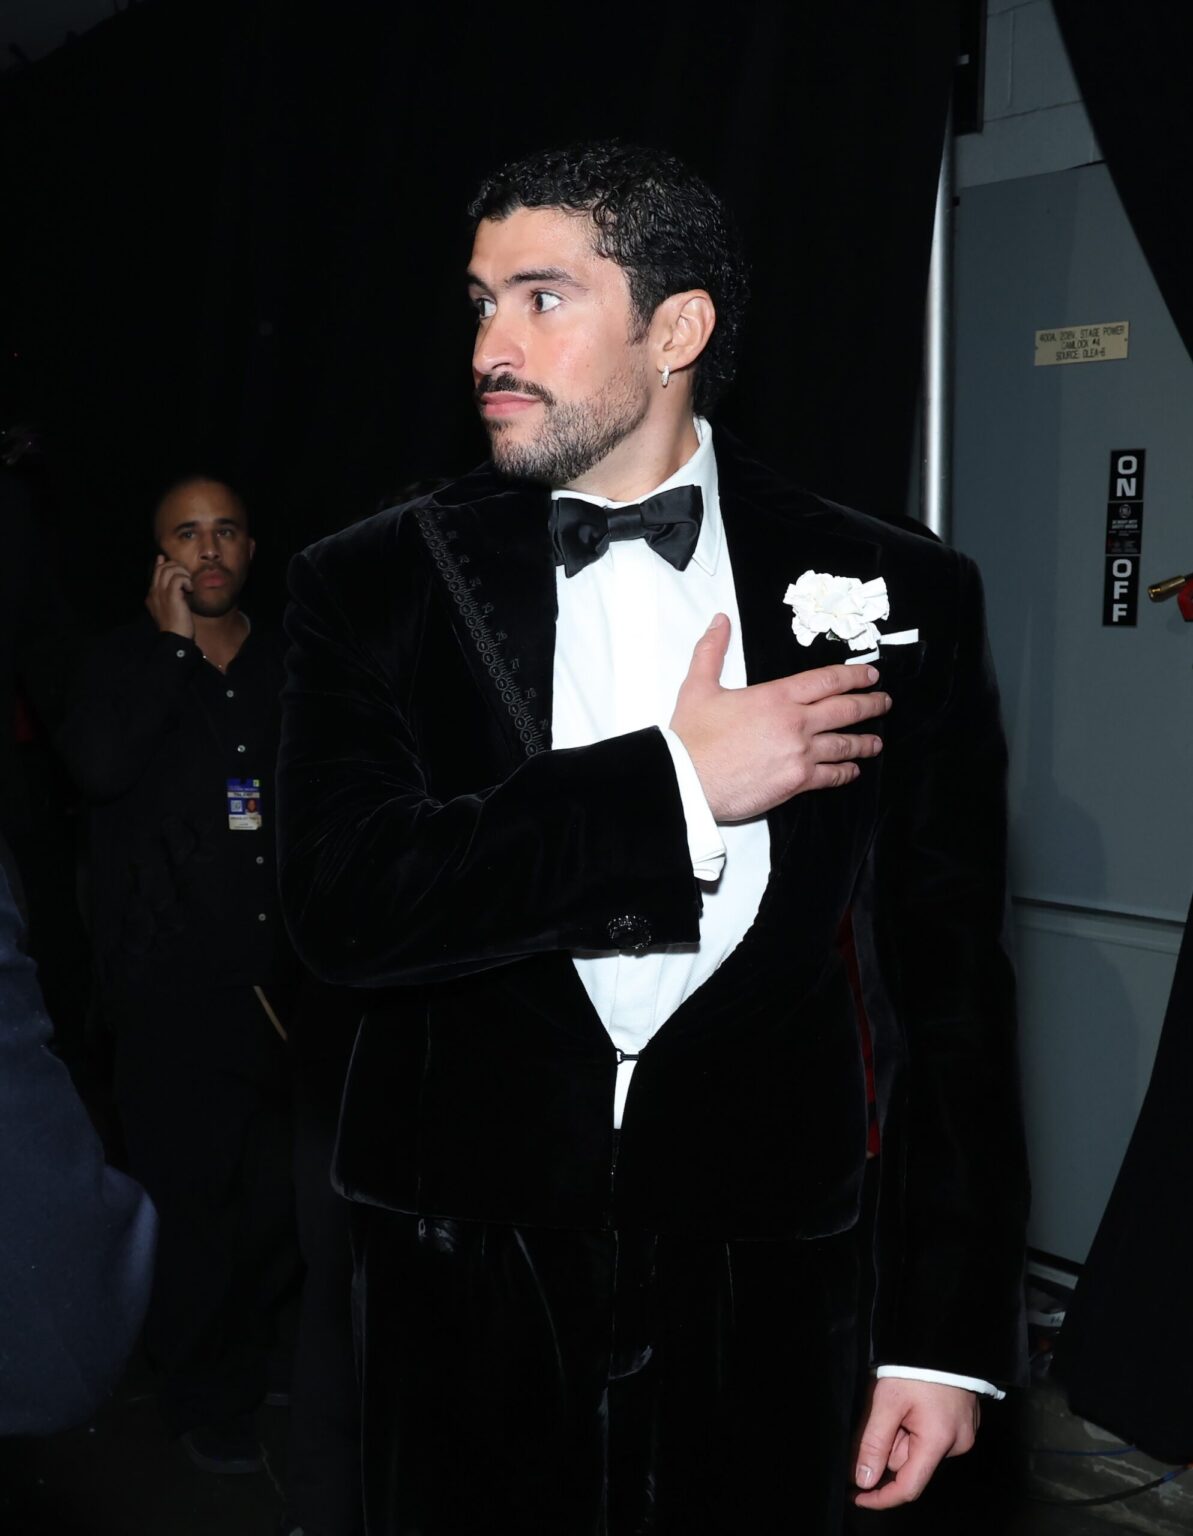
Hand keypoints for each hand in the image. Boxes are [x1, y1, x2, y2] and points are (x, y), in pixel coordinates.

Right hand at [146, 554, 194, 639]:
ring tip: (189, 583)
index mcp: (152, 595)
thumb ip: (172, 594)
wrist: (176, 637)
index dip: (162, 564)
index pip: (155, 572)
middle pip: (162, 568)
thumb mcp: (171, 607)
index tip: (165, 559)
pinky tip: (190, 589)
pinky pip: (178, 578)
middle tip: (186, 575)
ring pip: (169, 569)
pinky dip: (186, 580)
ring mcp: (161, 593)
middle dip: (176, 566)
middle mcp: (154, 592)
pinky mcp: (172, 596)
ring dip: (183, 572)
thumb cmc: (177, 625)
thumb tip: (178, 585)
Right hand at [669, 613, 890, 821]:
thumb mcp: (698, 685)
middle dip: (870, 704)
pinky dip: (847, 772)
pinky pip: (832, 775)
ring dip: (865, 742)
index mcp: (776, 696)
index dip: (854, 675)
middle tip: (884, 702)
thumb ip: (712, 651)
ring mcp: (800, 753)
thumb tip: (720, 622)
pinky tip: (853, 770)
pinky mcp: (797, 781)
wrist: (687, 779)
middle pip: (846, 710)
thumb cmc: (692, 737)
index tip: (870, 675)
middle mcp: (795, 722)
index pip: (827, 680)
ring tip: (876, 741)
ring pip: (845, 744)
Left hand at [852, 1379, 979, 1508]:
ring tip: (902, 1400)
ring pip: (920, 1448)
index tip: (859, 1496)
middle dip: (890, 1444)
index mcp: (939, 1441)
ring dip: (903, 1433)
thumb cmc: (916, 1366)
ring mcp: (964, 1433)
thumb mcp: (887, 1402)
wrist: (943, 1338)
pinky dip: (917, 1426)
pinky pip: (933, 1436)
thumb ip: (874, 1443)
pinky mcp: (965, 1423)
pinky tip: (915, 1402)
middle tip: (884, 1412)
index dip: (881, 1496)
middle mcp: (957, 1444)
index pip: (908, 1486)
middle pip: (911, 1462)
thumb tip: (864, 1479)